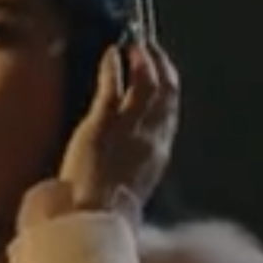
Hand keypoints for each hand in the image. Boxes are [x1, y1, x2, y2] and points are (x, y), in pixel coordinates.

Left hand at [58, 40, 178, 213]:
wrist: (93, 217)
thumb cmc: (105, 213)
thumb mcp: (129, 191)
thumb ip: (133, 172)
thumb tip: (127, 169)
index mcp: (158, 155)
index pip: (170, 113)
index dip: (168, 88)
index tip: (163, 73)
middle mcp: (151, 137)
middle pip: (166, 91)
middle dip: (161, 65)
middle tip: (151, 47)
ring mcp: (128, 127)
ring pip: (146, 82)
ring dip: (142, 59)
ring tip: (135, 44)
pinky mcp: (102, 123)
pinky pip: (113, 85)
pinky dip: (114, 66)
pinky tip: (111, 54)